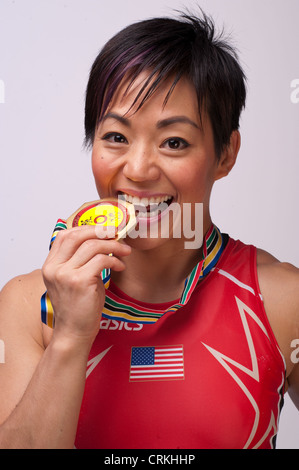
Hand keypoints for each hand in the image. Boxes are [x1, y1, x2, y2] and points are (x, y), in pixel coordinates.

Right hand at [42, 225, 130, 345]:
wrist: (74, 334)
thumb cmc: (78, 308)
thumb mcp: (74, 279)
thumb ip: (81, 260)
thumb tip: (101, 240)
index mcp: (50, 265)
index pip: (65, 235)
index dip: (87, 228)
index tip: (104, 230)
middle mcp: (54, 268)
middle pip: (78, 235)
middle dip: (101, 232)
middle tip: (117, 235)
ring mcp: (65, 274)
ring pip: (92, 246)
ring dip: (113, 246)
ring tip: (124, 252)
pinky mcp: (79, 281)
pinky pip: (101, 260)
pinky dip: (115, 260)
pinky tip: (120, 266)